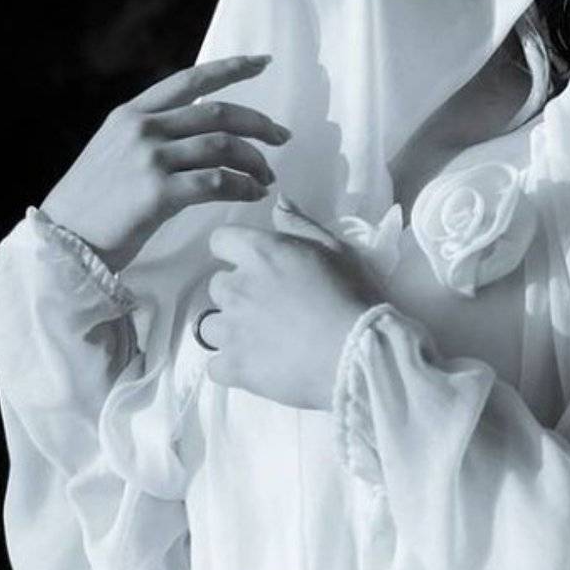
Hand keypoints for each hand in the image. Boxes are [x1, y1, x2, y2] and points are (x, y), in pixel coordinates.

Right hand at [40, 53, 290, 273]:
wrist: (62, 243)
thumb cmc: (91, 206)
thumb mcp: (113, 152)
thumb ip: (149, 136)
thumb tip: (196, 134)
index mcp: (131, 115)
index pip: (190, 80)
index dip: (232, 68)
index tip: (262, 63)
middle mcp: (142, 129)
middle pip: (219, 113)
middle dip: (259, 124)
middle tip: (282, 138)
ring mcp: (149, 159)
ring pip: (223, 147)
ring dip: (255, 162)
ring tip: (267, 178)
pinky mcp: (157, 192)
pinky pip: (217, 183)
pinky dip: (243, 187)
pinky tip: (253, 195)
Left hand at [200, 198, 386, 410]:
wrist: (359, 354)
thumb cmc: (353, 297)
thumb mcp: (335, 250)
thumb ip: (299, 224)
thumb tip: (277, 201)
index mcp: (259, 253)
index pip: (220, 241)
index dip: (236, 252)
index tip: (256, 265)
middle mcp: (237, 287)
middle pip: (217, 285)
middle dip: (238, 293)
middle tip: (271, 307)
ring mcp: (231, 330)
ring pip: (211, 325)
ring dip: (231, 330)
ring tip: (264, 341)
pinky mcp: (234, 367)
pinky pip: (215, 366)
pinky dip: (232, 367)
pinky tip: (257, 368)